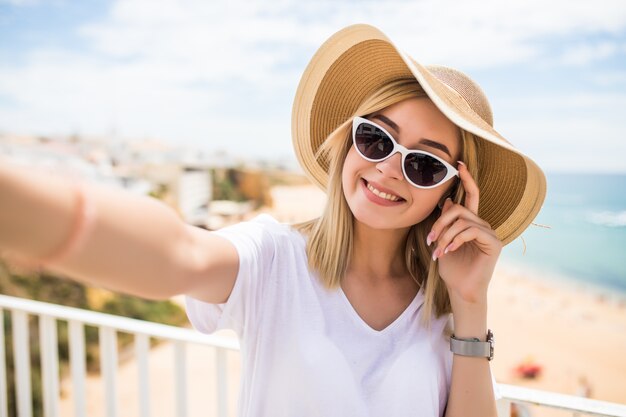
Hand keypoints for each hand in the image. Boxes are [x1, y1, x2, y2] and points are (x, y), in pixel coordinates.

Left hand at [427, 162, 501, 304]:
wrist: (460, 289)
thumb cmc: (452, 268)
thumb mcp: (443, 241)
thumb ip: (445, 222)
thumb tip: (445, 201)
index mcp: (471, 222)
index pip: (471, 196)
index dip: (466, 179)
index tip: (458, 164)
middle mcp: (482, 224)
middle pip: (458, 208)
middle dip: (440, 222)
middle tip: (431, 239)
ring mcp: (490, 233)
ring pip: (462, 220)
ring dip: (445, 235)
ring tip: (438, 251)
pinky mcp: (494, 243)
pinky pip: (471, 230)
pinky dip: (456, 239)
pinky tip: (449, 251)